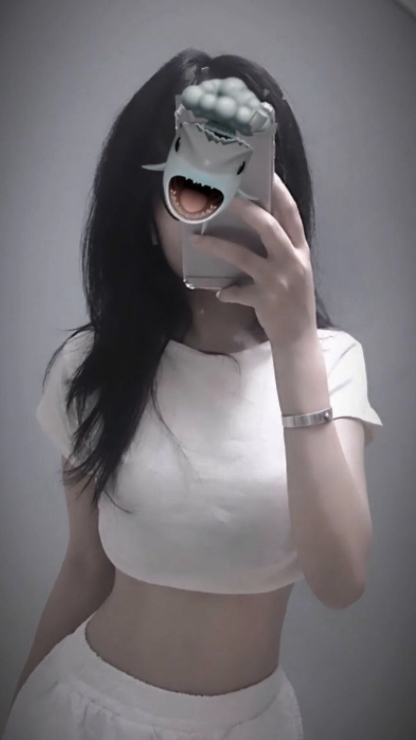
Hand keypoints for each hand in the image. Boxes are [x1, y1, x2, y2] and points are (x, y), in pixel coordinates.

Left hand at [190, 172, 317, 347]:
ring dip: (217, 246)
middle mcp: (292, 261)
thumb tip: (256, 224)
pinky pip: (237, 292)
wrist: (299, 336)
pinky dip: (227, 292)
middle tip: (228, 198)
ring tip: (197, 240)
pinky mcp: (264, 300)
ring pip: (243, 257)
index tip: (267, 173)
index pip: (292, 214)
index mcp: (300, 251)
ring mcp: (278, 280)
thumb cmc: (294, 300)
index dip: (279, 192)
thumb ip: (282, 249)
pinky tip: (221, 293)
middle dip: (248, 211)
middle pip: (269, 228)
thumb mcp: (296, 270)